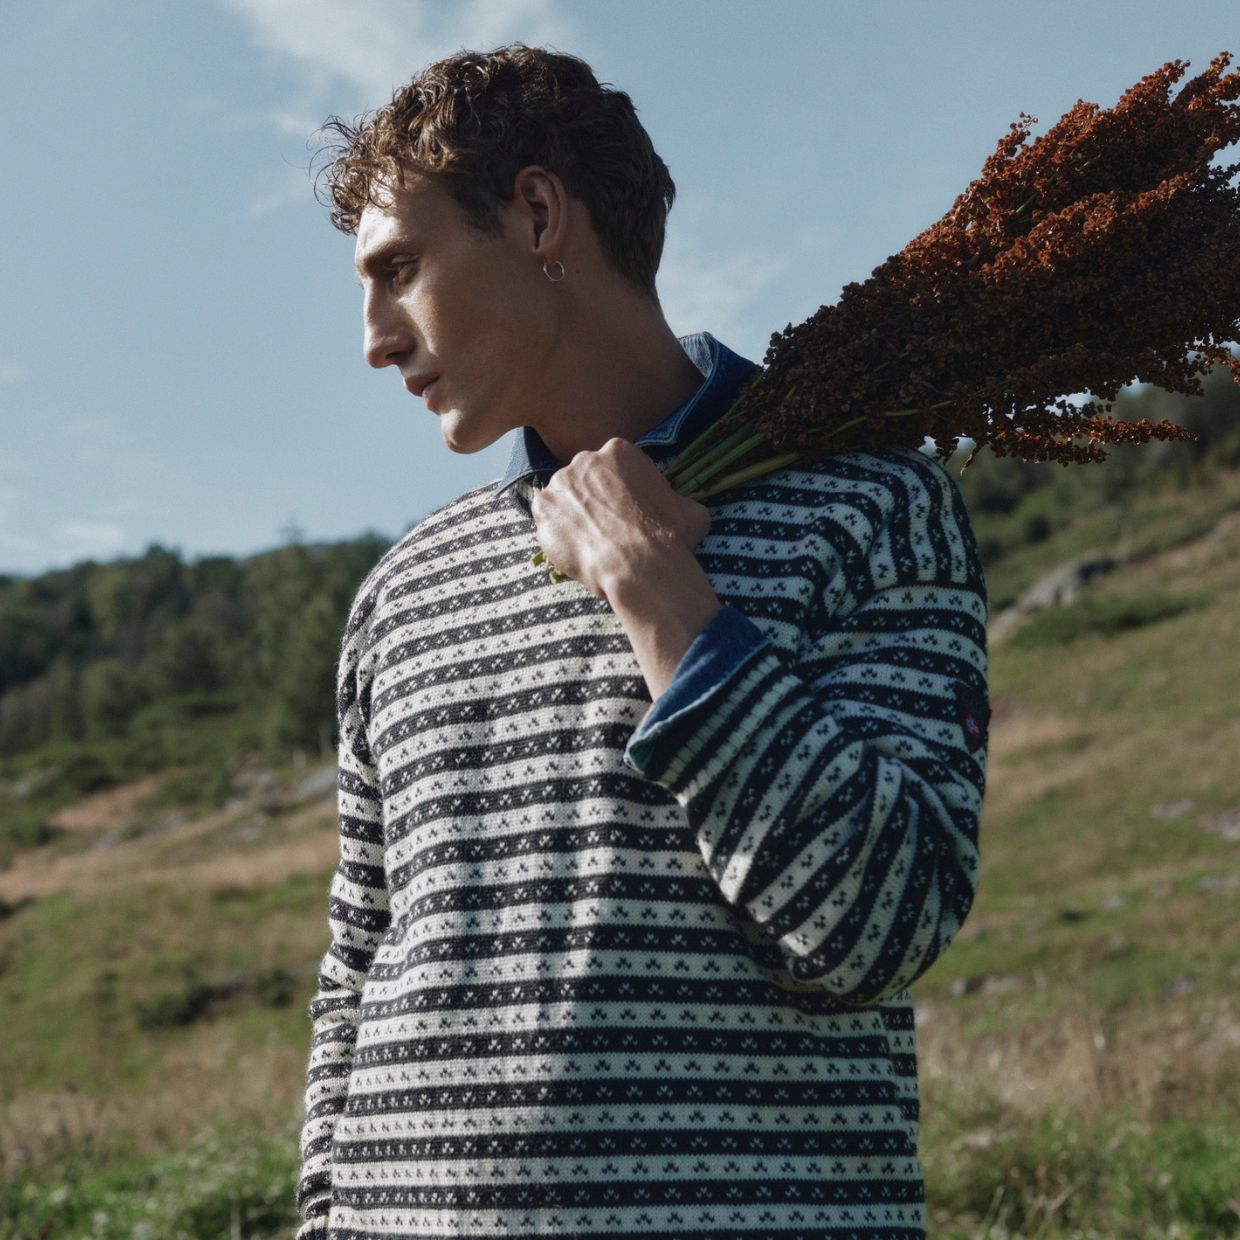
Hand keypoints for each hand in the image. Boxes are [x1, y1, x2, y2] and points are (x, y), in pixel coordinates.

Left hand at [530, 438, 709, 603]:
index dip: (617, 491)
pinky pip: (546, 519)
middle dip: (592, 501)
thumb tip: (686, 510)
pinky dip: (556, 533)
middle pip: (584, 479)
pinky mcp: (543, 508)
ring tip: (589, 543)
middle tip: (605, 528)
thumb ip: (679, 502)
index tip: (623, 511)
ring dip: (572, 516)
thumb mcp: (691, 512)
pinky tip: (574, 550)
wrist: (639, 564)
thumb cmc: (668, 536)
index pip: (613, 466)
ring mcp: (560, 482)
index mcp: (620, 451)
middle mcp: (585, 459)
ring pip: (563, 499)